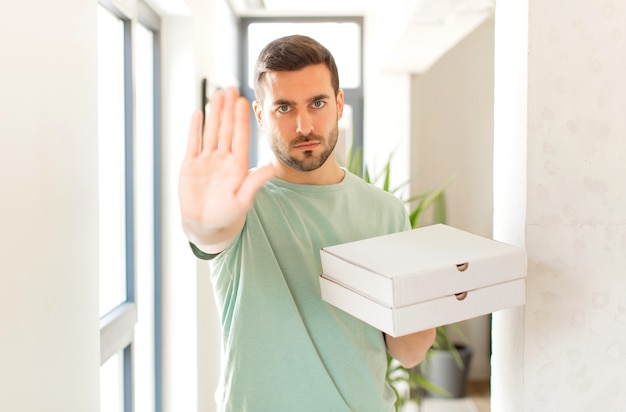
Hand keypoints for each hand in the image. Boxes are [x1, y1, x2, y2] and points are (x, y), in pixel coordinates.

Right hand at [178, 87, 274, 251]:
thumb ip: (255, 182)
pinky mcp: (191, 165)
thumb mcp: (243, 199)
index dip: (241, 119)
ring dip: (214, 113)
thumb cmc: (228, 215)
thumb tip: (272, 169)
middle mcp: (223, 159)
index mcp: (237, 165)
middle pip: (226, 129)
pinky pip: (193, 143)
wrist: (206, 226)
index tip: (244, 101)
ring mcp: (207, 160)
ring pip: (210, 131)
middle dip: (228, 109)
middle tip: (231, 87)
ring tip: (217, 93)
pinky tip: (198, 112)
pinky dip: (195, 128)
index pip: (240, 137)